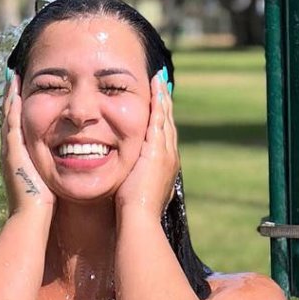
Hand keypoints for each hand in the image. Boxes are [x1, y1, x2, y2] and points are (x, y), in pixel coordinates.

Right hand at [0, 76, 54, 219]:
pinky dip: (11, 106)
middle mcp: (8, 152)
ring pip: (7, 116)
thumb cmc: (42, 209)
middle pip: (8, 117)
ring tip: (13, 76)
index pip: (16, 128)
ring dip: (9, 96)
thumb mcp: (46, 184)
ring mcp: (8, 151)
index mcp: (16, 158)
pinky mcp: (12, 152)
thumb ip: (50, 173)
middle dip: (11, 97)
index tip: (22, 92)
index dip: (18, 109)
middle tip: (13, 76)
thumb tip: (66, 168)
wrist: (30, 220)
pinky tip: (15, 91)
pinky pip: (11, 123)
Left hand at [114, 72, 179, 218]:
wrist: (140, 219)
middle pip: (168, 124)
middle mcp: (170, 157)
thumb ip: (134, 181)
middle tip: (163, 84)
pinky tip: (156, 88)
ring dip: (163, 98)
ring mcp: (166, 152)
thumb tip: (128, 181)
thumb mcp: (136, 193)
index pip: (164, 137)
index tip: (159, 106)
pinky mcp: (158, 149)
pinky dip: (159, 102)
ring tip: (160, 80)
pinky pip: (159, 119)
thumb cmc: (134, 214)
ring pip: (166, 118)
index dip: (162, 120)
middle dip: (165, 104)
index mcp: (165, 167)